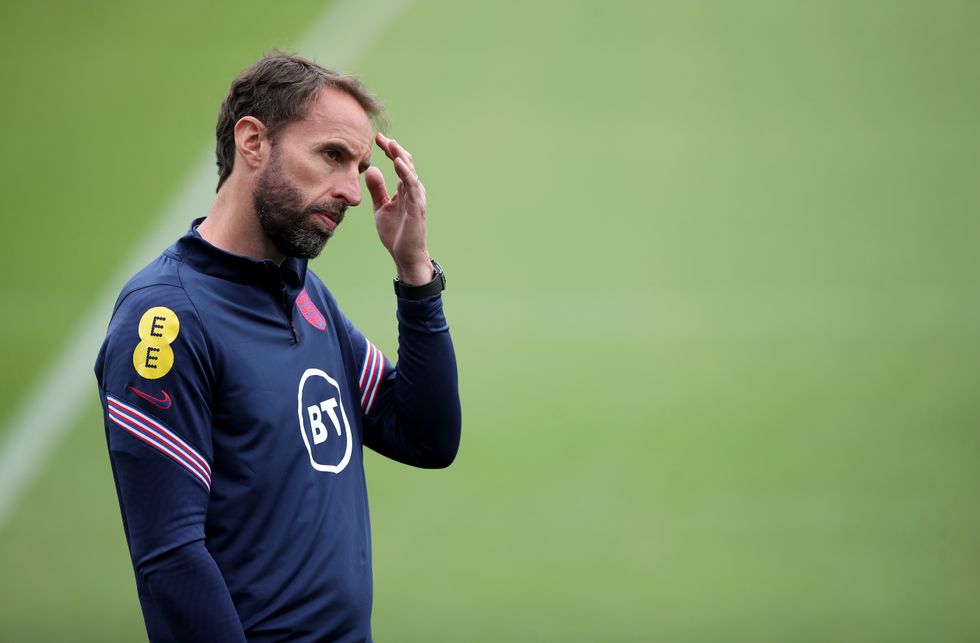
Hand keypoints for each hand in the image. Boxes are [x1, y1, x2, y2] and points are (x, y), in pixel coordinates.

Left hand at [365, 133, 432, 284]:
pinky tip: (397, 163)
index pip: (398, 163)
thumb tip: (371, 169)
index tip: (376, 139)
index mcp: (404, 189)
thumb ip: (377, 189)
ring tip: (390, 143)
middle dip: (393, 149)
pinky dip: (406, 173)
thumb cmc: (396, 233)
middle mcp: (413, 190)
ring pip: (410, 171)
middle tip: (380, 137)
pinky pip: (412, 186)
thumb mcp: (381, 208)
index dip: (389, 150)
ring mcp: (416, 197)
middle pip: (405, 163)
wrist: (405, 255)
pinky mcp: (417, 206)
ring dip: (400, 156)